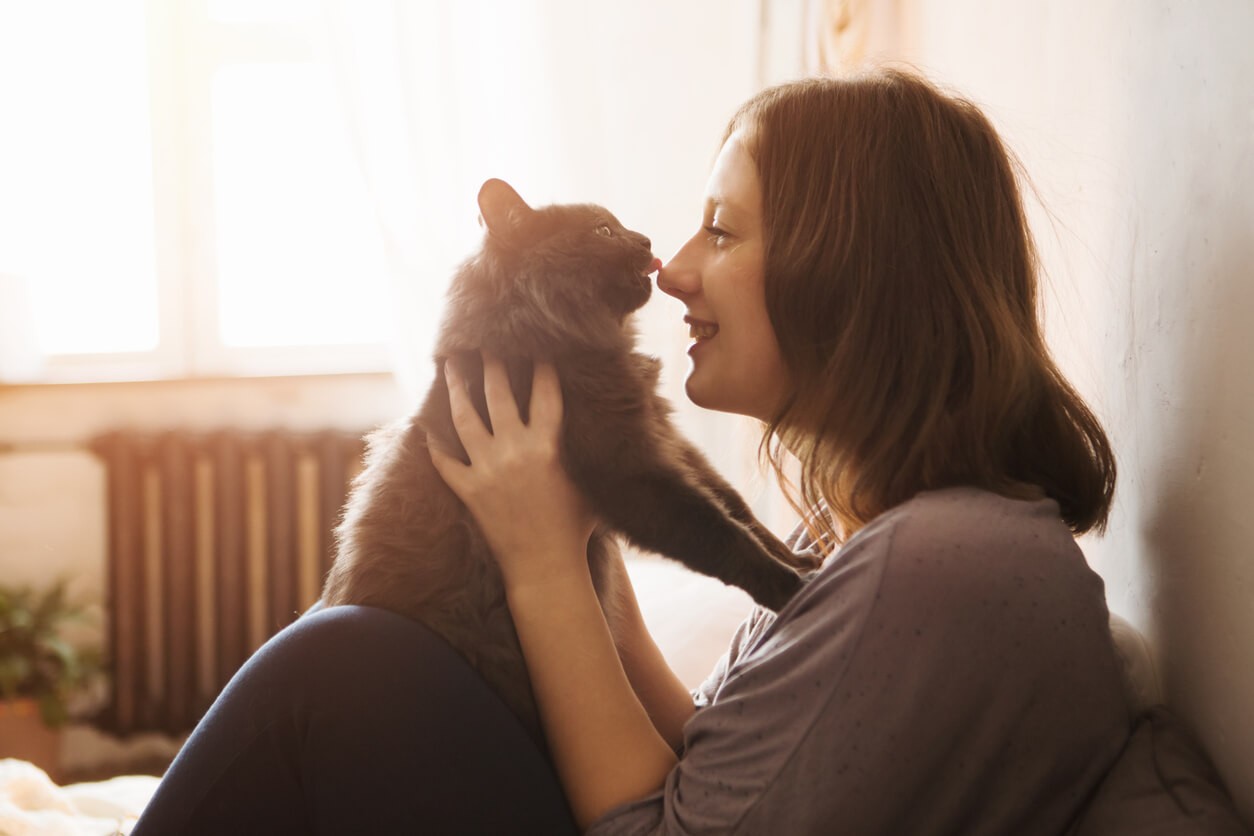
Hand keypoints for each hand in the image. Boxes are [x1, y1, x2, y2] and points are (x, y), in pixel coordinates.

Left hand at [428, 352, 598, 590]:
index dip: (541, 367)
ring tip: (451, 367)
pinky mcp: (469, 491)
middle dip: (492, 365)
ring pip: (465, 419)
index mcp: (548, 446)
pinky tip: (427, 429)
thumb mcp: (589, 484)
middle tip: (485, 343)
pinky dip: (435, 445)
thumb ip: (587, 453)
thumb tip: (606, 430)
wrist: (546, 567)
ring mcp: (487, 470)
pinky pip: (445, 462)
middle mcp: (514, 451)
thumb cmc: (575, 529)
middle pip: (499, 395)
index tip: (536, 346)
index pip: (545, 393)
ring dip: (458, 390)